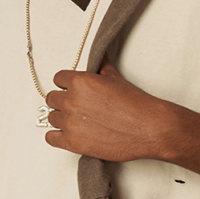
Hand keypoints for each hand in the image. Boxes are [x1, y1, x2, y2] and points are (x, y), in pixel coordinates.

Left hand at [44, 62, 183, 162]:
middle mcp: (71, 101)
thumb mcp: (116, 78)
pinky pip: (50, 138)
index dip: (66, 85)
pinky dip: (56, 137)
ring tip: (77, 122)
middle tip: (76, 107)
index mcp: (80, 82)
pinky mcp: (72, 143)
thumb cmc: (136, 105)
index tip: (71, 90)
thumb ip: (101, 66)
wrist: (149, 128)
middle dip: (62, 102)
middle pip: (52, 99)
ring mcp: (70, 123)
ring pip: (51, 118)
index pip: (58, 79)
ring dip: (61, 119)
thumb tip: (99, 55)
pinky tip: (68, 135)